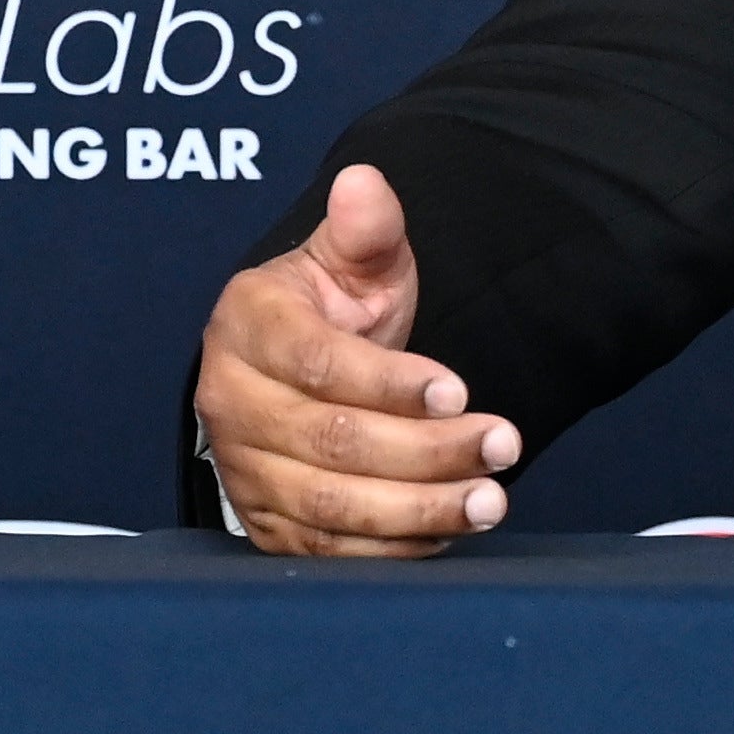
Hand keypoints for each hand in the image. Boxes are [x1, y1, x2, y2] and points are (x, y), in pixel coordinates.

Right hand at [193, 163, 520, 556]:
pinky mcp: (264, 523)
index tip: (459, 389)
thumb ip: (366, 227)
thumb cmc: (330, 310)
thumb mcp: (353, 260)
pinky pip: (327, 552)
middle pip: (332, 441)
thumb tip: (365, 182)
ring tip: (490, 500)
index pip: (318, 363)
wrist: (296, 369)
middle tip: (502, 447)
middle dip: (427, 451)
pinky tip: (448, 533)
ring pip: (331, 505)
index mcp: (248, 324)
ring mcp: (242, 469)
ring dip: (419, 509)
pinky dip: (391, 549)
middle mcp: (230, 400)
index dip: (390, 382)